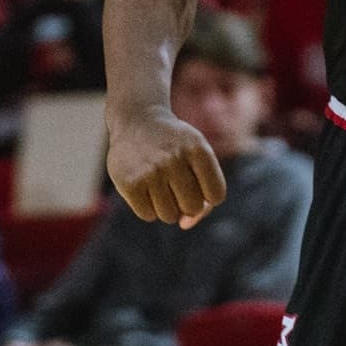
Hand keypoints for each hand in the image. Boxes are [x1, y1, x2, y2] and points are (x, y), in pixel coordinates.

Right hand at [108, 105, 227, 227]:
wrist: (137, 121)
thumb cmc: (175, 146)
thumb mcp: (198, 157)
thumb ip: (205, 194)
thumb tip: (185, 225)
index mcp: (198, 149)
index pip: (216, 195)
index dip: (207, 194)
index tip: (197, 178)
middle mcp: (174, 158)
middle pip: (192, 208)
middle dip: (185, 201)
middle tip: (174, 180)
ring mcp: (151, 171)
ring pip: (169, 216)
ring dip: (165, 206)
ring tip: (158, 182)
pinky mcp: (130, 183)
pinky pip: (148, 215)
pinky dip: (147, 207)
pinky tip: (143, 185)